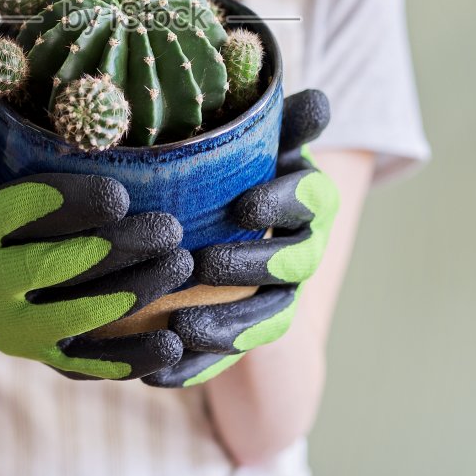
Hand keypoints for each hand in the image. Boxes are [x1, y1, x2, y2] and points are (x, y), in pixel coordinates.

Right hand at [0, 103, 190, 379]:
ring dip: (133, 294)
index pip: (17, 212)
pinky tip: (174, 342)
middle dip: (116, 248)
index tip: (122, 192)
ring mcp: (12, 328)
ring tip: (181, 266)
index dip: (70, 203)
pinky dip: (131, 358)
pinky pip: (87, 364)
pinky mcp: (38, 355)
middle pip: (54, 267)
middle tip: (169, 229)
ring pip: (78, 317)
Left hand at [142, 88, 338, 387]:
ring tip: (183, 325)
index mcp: (308, 199)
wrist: (228, 219)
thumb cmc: (235, 163)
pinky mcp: (243, 335)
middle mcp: (301, 251)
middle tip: (207, 265)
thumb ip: (281, 120)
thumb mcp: (255, 138)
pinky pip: (224, 361)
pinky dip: (194, 370)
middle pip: (291, 266)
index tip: (243, 205)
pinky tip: (156, 375)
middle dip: (253, 268)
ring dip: (228, 328)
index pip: (309, 200)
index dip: (282, 203)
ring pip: (265, 320)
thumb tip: (319, 100)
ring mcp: (276, 298)